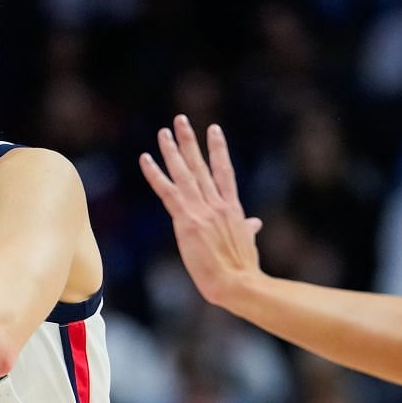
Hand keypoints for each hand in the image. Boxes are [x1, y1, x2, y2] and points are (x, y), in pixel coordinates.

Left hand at [139, 116, 264, 308]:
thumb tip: (255, 224)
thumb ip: (247, 229)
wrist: (238, 282)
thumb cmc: (243, 270)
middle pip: (201, 165)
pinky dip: (155, 174)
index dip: (218, 149)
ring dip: (172, 150)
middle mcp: (217, 203)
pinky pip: (168, 191)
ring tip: (164, 132)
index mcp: (232, 207)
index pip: (224, 171)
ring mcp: (202, 209)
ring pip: (184, 172)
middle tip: (181, 120)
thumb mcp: (246, 243)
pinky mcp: (187, 220)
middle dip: (190, 141)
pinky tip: (146, 159)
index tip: (214, 130)